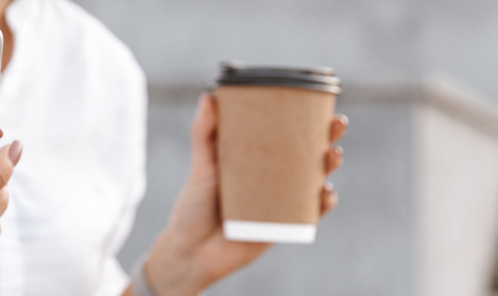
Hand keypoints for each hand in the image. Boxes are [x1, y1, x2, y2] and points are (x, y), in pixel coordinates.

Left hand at [141, 94, 346, 294]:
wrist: (191, 253)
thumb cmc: (192, 208)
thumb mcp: (200, 168)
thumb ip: (203, 134)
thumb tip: (208, 95)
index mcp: (253, 161)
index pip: (284, 135)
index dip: (305, 120)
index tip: (319, 103)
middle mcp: (270, 179)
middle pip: (307, 154)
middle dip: (328, 138)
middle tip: (336, 125)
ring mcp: (279, 202)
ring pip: (315, 180)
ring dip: (330, 166)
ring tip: (332, 156)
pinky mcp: (283, 226)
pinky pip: (311, 214)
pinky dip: (323, 204)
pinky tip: (325, 193)